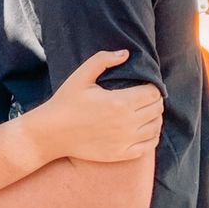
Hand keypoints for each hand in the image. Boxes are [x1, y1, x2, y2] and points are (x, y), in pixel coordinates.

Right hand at [32, 50, 163, 162]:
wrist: (52, 133)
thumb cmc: (66, 102)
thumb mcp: (81, 76)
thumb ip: (103, 60)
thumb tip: (126, 53)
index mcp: (119, 102)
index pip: (153, 93)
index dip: (152, 87)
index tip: (144, 85)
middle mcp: (126, 123)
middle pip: (157, 109)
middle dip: (154, 101)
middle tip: (144, 97)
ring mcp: (125, 141)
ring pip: (155, 127)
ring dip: (154, 117)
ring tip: (144, 112)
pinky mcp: (121, 154)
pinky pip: (148, 145)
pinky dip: (151, 136)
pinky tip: (144, 129)